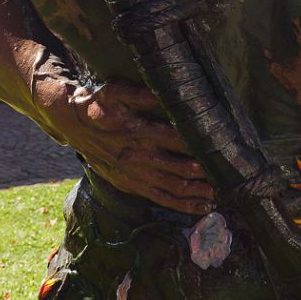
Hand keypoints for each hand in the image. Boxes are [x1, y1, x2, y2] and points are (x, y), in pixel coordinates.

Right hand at [32, 71, 215, 214]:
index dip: (200, 145)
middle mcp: (138, 157)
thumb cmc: (97, 104)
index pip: (176, 140)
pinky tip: (202, 207)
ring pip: (173, 189)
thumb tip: (169, 93)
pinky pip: (160, 199)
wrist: (71, 124)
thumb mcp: (116, 92)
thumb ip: (143, 95)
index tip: (222, 146)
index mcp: (137, 132)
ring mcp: (135, 175)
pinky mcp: (131, 185)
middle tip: (229, 176)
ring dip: (197, 193)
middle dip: (205, 174)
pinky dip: (182, 205)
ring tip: (219, 195)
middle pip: (179, 169)